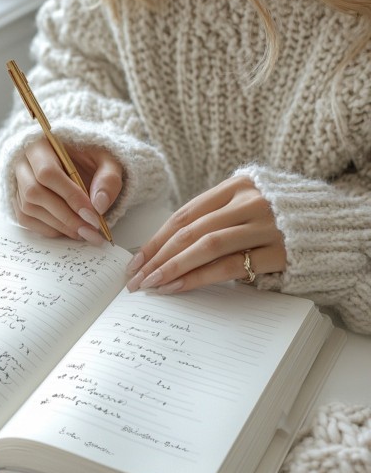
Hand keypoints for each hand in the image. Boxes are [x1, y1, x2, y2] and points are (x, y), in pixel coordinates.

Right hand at [13, 136, 122, 242]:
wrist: (80, 161)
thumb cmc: (92, 158)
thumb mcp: (108, 160)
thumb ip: (108, 178)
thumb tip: (99, 205)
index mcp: (43, 144)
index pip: (48, 172)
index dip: (70, 196)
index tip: (92, 214)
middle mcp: (23, 162)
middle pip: (34, 192)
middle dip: (66, 216)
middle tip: (90, 229)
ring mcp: (17, 181)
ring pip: (29, 208)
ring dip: (59, 225)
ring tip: (85, 231)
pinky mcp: (18, 199)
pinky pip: (26, 219)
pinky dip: (49, 229)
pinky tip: (70, 230)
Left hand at [126, 175, 285, 292]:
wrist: (336, 228)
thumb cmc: (284, 219)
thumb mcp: (251, 204)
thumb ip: (219, 216)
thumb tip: (169, 247)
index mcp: (238, 185)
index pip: (186, 213)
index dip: (157, 237)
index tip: (136, 259)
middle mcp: (249, 201)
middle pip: (190, 229)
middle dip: (157, 255)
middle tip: (136, 278)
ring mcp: (264, 225)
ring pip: (205, 246)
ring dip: (172, 267)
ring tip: (151, 285)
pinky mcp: (276, 251)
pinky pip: (228, 265)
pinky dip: (198, 277)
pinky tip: (178, 287)